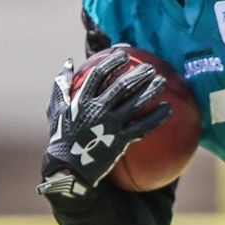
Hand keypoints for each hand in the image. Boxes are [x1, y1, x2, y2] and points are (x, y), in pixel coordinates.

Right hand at [37, 48, 170, 198]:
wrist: (68, 169)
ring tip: (163, 81)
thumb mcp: (55, 110)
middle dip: (138, 74)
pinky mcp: (119, 141)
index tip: (123, 55)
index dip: (112, 63)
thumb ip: (61, 86)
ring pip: (135, 104)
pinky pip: (142, 127)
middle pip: (122, 86)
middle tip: (151, 67)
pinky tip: (169, 109)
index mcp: (81, 101)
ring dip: (151, 90)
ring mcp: (109, 125)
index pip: (99, 75)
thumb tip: (68, 63)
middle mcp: (97, 110)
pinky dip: (156, 117)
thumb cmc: (61, 138)